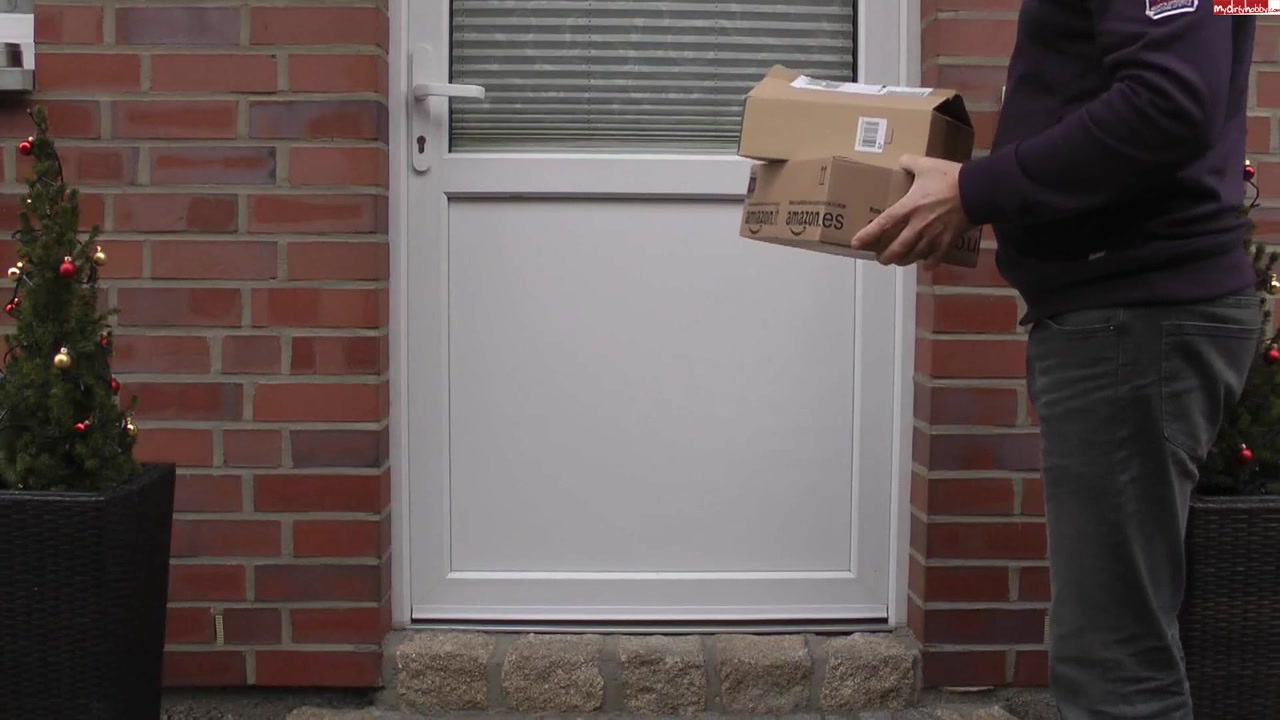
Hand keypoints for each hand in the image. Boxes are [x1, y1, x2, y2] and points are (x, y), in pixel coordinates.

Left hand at [851, 154, 973, 270]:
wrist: (978, 189)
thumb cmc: (950, 177)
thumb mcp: (927, 165)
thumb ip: (910, 162)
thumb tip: (901, 160)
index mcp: (909, 207)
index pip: (883, 224)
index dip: (868, 235)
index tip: (856, 244)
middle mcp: (918, 226)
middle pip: (896, 248)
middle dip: (885, 256)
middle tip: (880, 258)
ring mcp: (934, 236)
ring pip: (914, 256)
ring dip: (904, 260)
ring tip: (898, 260)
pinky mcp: (949, 240)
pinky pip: (937, 257)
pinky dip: (930, 263)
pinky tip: (926, 265)